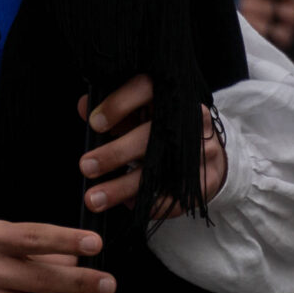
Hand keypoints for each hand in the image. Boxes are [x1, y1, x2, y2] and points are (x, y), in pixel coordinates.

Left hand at [77, 76, 226, 218]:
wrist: (210, 148)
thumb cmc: (165, 126)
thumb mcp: (142, 111)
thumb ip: (115, 109)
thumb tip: (84, 106)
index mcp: (172, 95)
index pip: (146, 88)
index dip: (119, 104)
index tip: (95, 123)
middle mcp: (192, 120)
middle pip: (151, 136)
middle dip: (114, 154)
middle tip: (86, 167)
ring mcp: (204, 151)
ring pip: (159, 173)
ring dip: (123, 188)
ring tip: (95, 198)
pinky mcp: (209, 180)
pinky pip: (174, 197)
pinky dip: (147, 203)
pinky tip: (127, 204)